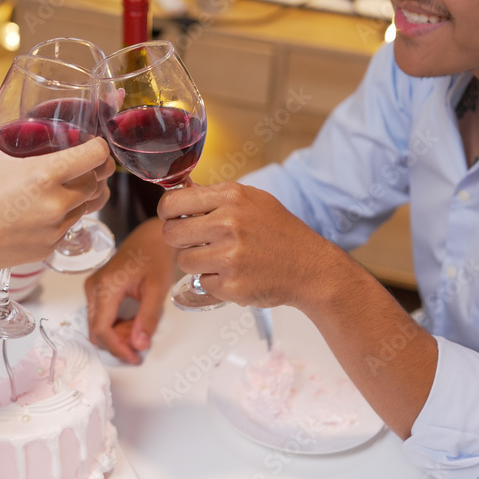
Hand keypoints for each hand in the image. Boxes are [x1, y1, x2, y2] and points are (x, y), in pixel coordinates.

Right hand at [0, 81, 112, 280]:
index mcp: (43, 175)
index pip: (96, 156)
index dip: (99, 146)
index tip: (91, 141)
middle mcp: (56, 204)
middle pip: (97, 181)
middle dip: (95, 169)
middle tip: (82, 158)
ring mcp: (54, 230)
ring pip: (88, 206)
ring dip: (84, 193)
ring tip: (68, 181)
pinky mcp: (49, 248)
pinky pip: (71, 227)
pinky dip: (67, 216)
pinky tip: (49, 205)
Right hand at [85, 217, 175, 363]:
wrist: (150, 238)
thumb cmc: (154, 257)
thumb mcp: (157, 290)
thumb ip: (148, 319)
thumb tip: (139, 345)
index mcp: (106, 286)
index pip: (102, 329)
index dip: (117, 348)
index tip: (134, 357)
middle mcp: (94, 287)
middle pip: (96, 330)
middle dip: (117, 343)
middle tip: (140, 345)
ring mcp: (93, 287)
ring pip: (97, 325)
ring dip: (117, 335)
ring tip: (140, 329)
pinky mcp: (96, 289)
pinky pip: (100, 316)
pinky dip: (115, 325)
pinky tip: (132, 321)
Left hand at [158, 182, 350, 309]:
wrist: (311, 268)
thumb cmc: (280, 232)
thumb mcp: (252, 200)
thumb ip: (216, 197)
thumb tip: (180, 193)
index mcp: (232, 197)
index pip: (173, 202)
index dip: (167, 212)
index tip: (172, 218)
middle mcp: (229, 224)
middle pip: (171, 233)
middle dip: (179, 239)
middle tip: (195, 242)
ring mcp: (230, 256)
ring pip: (183, 261)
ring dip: (196, 262)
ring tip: (220, 259)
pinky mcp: (232, 285)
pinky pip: (202, 282)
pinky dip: (214, 281)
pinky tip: (235, 274)